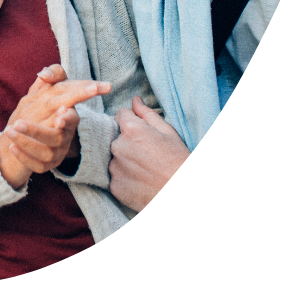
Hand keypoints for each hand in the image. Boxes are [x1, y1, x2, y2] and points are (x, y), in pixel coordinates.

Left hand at [0, 65, 110, 189]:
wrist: (33, 129)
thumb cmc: (47, 104)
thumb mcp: (51, 86)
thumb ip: (54, 74)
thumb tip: (44, 73)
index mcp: (69, 117)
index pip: (74, 118)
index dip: (69, 118)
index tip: (59, 116)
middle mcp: (66, 136)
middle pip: (56, 137)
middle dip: (37, 131)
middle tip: (17, 122)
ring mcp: (58, 152)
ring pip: (46, 153)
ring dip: (26, 143)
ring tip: (9, 131)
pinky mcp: (47, 164)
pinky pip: (37, 166)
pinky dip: (24, 157)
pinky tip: (12, 147)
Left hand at [109, 96, 189, 214]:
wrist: (183, 199)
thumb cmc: (179, 163)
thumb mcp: (168, 133)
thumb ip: (147, 114)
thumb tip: (135, 100)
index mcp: (131, 130)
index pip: (120, 115)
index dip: (132, 121)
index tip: (143, 133)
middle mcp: (118, 146)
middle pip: (115, 136)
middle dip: (127, 140)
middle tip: (147, 154)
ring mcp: (115, 167)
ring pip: (114, 156)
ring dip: (124, 159)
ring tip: (145, 169)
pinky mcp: (114, 186)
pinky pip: (115, 175)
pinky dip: (124, 177)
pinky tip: (140, 181)